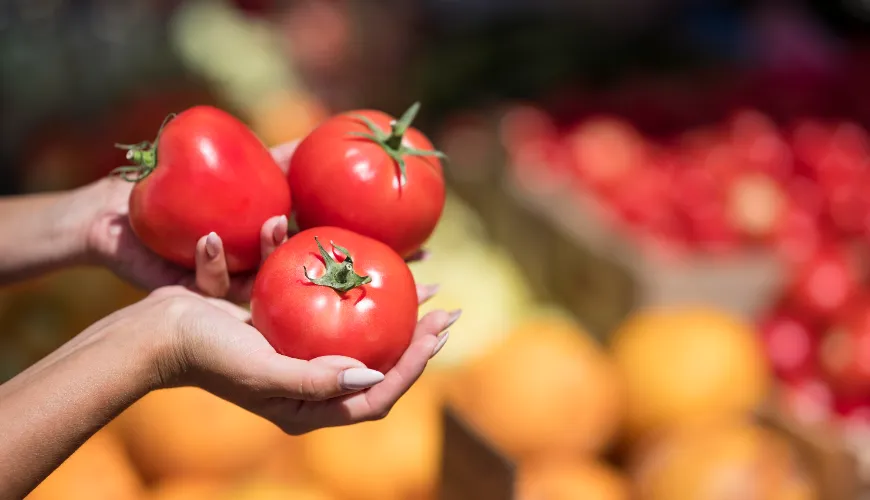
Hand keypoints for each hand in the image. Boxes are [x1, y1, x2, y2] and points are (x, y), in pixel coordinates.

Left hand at [77, 143, 299, 301]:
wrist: (113, 212)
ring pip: (252, 281)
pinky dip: (211, 263)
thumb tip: (317, 139)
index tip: (332, 213)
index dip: (319, 233)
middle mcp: (247, 267)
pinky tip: (208, 239)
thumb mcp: (228, 164)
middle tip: (290, 220)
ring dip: (262, 256)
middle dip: (290, 246)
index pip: (298, 241)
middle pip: (281, 265)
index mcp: (262, 242)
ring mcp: (221, 281)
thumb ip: (272, 158)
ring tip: (268, 226)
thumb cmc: (172, 184)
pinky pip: (207, 284)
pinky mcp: (190, 293)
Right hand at [134, 286, 457, 433]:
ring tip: (425, 281)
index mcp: (309, 405)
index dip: (415, 368)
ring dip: (391, 308)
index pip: (378, 396)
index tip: (439, 332)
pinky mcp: (284, 326)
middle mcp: (309, 383)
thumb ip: (316, 379)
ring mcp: (298, 353)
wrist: (158, 331)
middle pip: (377, 364)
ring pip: (359, 332)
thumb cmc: (207, 355)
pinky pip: (326, 306)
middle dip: (415, 338)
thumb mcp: (263, 372)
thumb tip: (374, 376)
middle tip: (446, 309)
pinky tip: (364, 260)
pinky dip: (346, 285)